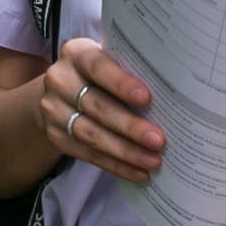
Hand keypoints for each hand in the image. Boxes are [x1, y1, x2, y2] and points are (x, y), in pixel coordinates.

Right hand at [36, 38, 164, 183]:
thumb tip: (171, 92)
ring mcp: (54, 111)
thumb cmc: (97, 73)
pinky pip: (88, 155)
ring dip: (125, 151)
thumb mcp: (107, 61)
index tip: (146, 98)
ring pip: (92, 135)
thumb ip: (129, 69)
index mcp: (77, 54)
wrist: (58, 92)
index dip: (121, 83)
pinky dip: (116, 165)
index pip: (98, 67)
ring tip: (153, 160)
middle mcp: (60, 80)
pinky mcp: (56, 137)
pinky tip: (139, 172)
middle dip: (130, 126)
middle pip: (97, 106)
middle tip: (158, 140)